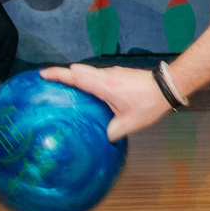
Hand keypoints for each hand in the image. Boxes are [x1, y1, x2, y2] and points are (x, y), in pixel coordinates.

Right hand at [40, 62, 165, 141]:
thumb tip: (103, 139)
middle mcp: (105, 76)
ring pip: (88, 71)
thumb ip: (111, 132)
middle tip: (49, 80)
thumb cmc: (148, 103)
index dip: (57, 74)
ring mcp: (113, 73)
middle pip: (78, 71)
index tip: (42, 74)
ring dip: (76, 75)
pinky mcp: (119, 74)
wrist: (167, 86)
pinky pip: (98, 74)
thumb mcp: (128, 123)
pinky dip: (88, 79)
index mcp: (104, 86)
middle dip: (62, 73)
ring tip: (65, 86)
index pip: (75, 77)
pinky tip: (90, 91)